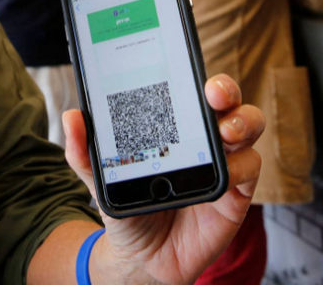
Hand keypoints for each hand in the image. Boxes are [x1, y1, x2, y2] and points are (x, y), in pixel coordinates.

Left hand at [62, 74, 264, 284]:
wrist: (141, 257)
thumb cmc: (130, 206)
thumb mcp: (102, 179)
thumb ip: (85, 152)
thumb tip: (71, 118)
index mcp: (175, 123)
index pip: (189, 87)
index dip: (193, 71)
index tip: (186, 65)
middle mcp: (204, 135)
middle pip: (227, 100)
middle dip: (224, 89)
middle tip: (213, 94)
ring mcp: (223, 161)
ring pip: (248, 126)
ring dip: (242, 121)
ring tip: (225, 131)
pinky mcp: (236, 191)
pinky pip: (250, 168)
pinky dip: (240, 166)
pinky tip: (224, 173)